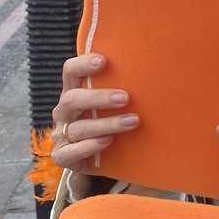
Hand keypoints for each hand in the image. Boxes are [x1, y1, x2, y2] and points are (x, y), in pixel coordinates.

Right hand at [50, 53, 139, 170]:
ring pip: (79, 128)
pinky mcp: (63, 155)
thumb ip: (122, 88)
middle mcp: (65, 111)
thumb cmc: (109, 120)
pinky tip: (108, 141)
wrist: (100, 157)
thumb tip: (157, 72)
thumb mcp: (112, 103)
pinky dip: (90, 146)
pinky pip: (71, 152)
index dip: (83, 64)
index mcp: (74, 91)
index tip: (104, 61)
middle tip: (126, 98)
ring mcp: (61, 134)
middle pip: (73, 99)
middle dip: (99, 97)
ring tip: (133, 121)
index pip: (71, 71)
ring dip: (107, 124)